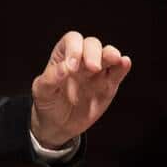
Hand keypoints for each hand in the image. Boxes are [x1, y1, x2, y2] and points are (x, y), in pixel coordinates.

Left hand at [29, 30, 130, 148]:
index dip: (74, 48)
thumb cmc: (48, 103)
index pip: (72, 40)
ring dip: (111, 54)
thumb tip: (64, 68)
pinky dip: (123, 66)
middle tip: (92, 68)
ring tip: (115, 59)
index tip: (72, 67)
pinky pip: (117, 72)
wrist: (58, 125)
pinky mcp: (108, 85)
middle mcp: (82, 60)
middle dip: (93, 53)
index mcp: (63, 56)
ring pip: (108, 54)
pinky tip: (125, 63)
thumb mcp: (42, 92)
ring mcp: (97, 72)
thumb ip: (50, 79)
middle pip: (92, 44)